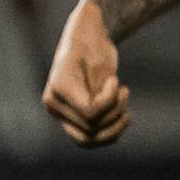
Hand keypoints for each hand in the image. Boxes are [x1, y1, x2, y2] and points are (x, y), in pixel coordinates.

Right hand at [42, 0, 129, 147]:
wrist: (84, 39)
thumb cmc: (93, 46)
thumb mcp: (100, 64)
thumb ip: (98, 92)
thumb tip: (96, 115)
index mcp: (59, 87)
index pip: (91, 112)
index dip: (112, 100)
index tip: (116, 80)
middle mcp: (54, 103)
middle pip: (91, 127)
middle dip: (115, 112)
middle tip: (124, 91)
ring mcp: (59, 112)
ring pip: (88, 139)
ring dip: (113, 128)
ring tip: (126, 110)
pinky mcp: (68, 116)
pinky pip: (88, 137)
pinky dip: (109, 133)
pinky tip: (122, 116)